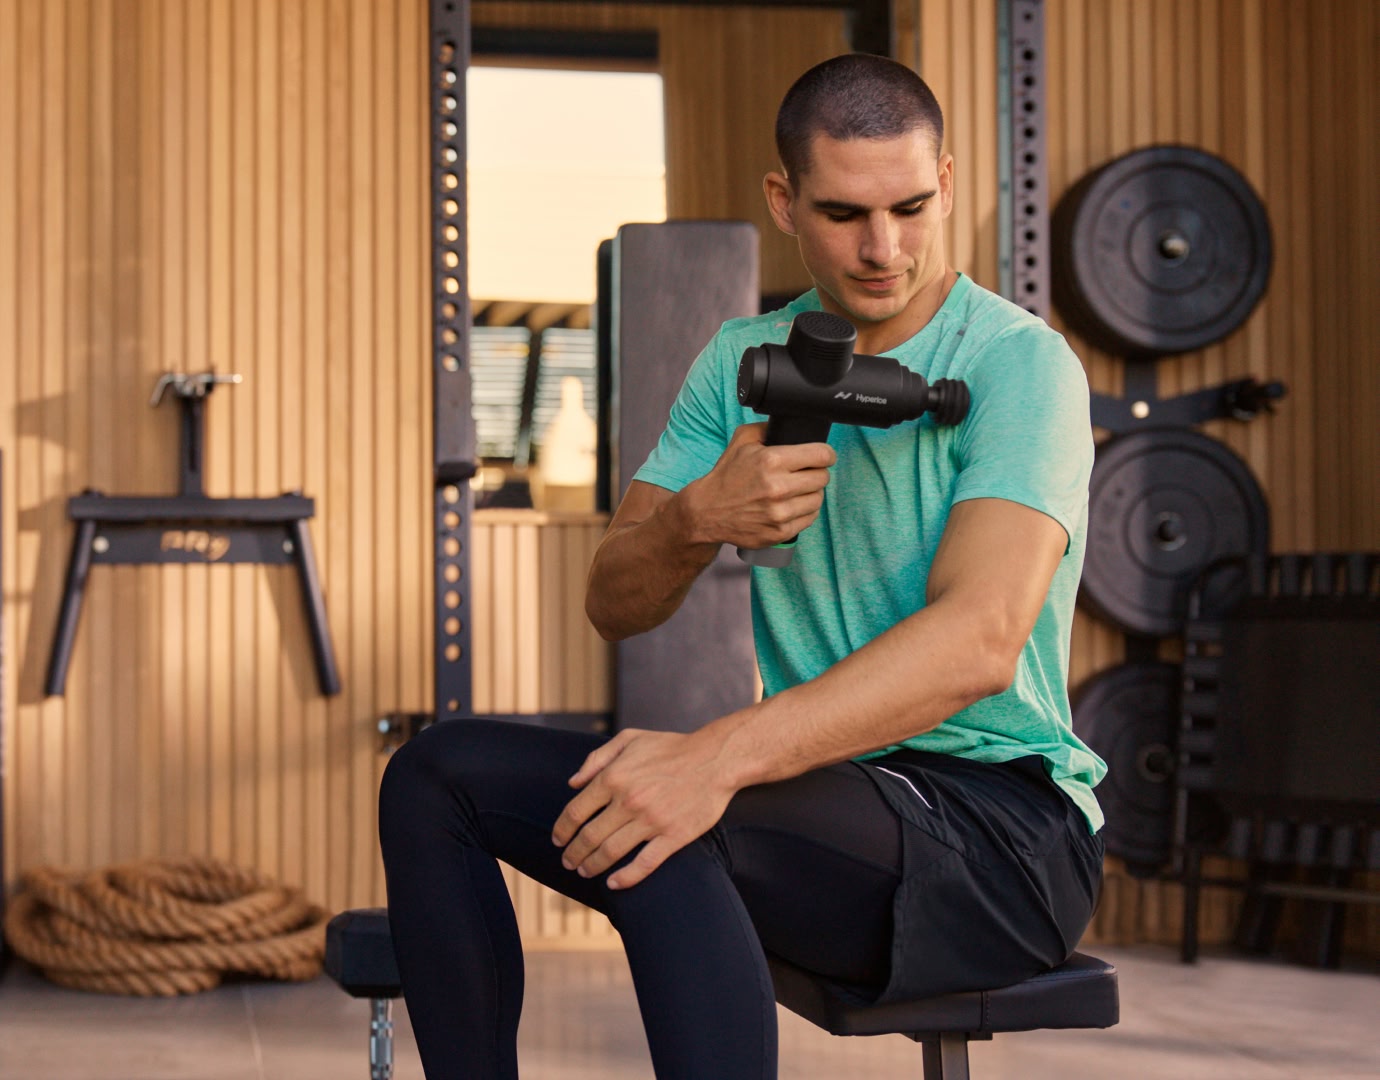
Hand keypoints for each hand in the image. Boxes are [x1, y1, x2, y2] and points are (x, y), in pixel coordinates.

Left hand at [550, 728, 736, 889]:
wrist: (716, 758)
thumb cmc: (671, 747)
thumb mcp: (630, 739)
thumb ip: (597, 758)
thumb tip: (573, 783)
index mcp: (615, 777)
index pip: (576, 811)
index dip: (562, 830)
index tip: (557, 840)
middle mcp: (629, 800)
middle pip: (589, 837)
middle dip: (573, 854)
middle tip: (568, 862)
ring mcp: (651, 821)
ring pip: (611, 853)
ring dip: (592, 866)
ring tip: (585, 871)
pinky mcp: (673, 836)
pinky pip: (644, 864)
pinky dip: (625, 878)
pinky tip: (613, 883)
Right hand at [683, 423, 834, 549]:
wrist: (707, 511)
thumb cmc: (726, 475)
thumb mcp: (741, 440)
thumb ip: (767, 427)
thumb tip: (792, 424)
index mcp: (771, 460)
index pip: (821, 455)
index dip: (825, 454)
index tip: (823, 456)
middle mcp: (778, 487)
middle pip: (823, 477)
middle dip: (817, 472)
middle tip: (807, 472)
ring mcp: (780, 513)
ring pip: (819, 499)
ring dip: (812, 493)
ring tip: (798, 489)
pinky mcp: (780, 532)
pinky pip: (810, 518)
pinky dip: (805, 511)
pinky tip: (792, 505)